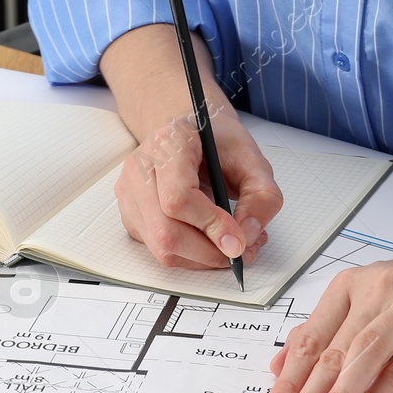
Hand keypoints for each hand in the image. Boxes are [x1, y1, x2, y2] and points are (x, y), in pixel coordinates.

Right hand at [115, 111, 281, 269]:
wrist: (191, 133)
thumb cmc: (217, 143)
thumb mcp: (252, 159)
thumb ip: (262, 196)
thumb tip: (248, 236)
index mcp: (168, 144)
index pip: (178, 198)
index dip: (210, 225)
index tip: (239, 240)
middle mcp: (140, 170)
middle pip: (166, 232)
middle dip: (210, 252)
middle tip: (242, 250)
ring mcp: (130, 195)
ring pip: (162, 248)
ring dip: (203, 258)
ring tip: (232, 244)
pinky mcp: (131, 217)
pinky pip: (161, 251)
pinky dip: (192, 256)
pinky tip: (211, 241)